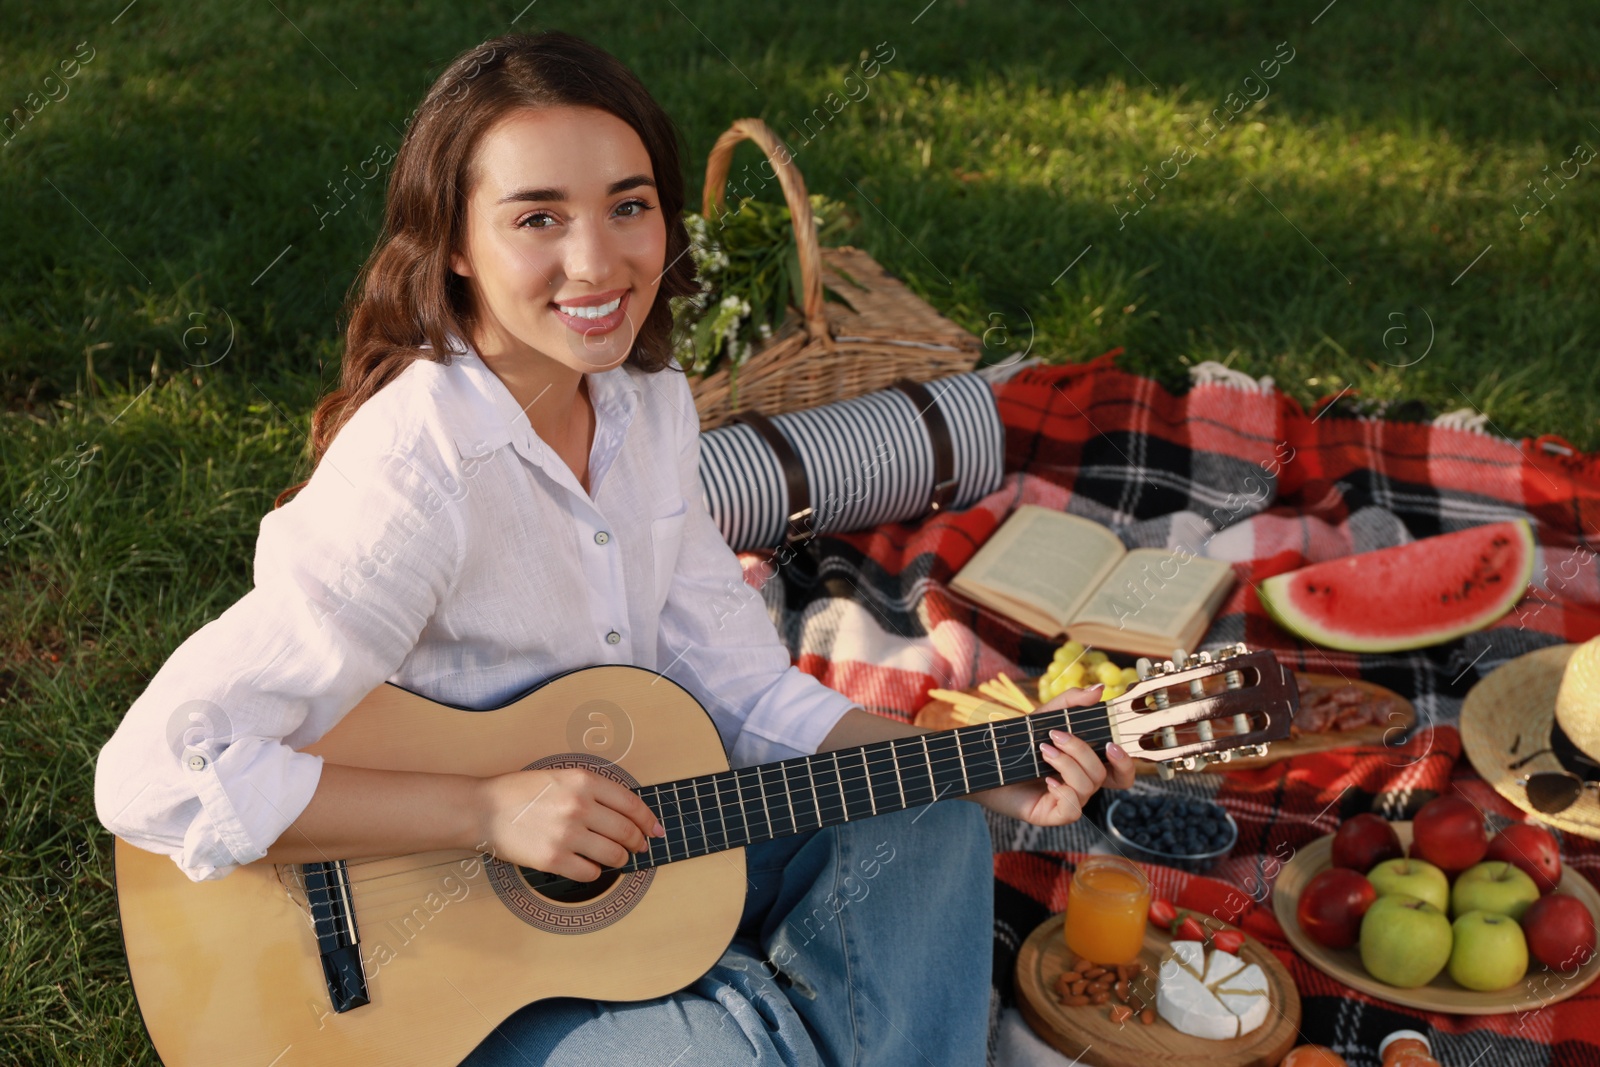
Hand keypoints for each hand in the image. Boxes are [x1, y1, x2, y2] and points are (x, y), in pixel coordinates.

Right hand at [473, 767, 663, 880]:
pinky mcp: (553, 859)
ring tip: (615, 857)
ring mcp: (567, 834)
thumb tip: (630, 813)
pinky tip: (588, 865)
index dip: (649, 820)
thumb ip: (594, 790)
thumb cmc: (521, 792)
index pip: (632, 804)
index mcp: (583, 781)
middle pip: (627, 832)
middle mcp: (579, 806)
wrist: (482, 809)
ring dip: (620, 859)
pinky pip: (590, 872)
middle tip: (640, 847)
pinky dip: (595, 872)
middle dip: (639, 842)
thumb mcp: (561, 776)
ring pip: (614, 855)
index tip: (657, 829)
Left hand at [969, 684, 1136, 825]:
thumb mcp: (1045, 717)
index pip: (1120, 770)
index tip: (1113, 744)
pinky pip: (1073, 808)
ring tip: (1043, 750)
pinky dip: (1063, 790)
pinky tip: (1046, 778)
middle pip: (1107, 775)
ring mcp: (1070, 800)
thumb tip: (1099, 690)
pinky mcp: (1053, 814)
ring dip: (1067, 764)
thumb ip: (1071, 702)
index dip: (1125, 761)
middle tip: (1057, 736)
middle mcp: (1083, 784)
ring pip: (1089, 786)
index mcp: (1087, 764)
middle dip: (1084, 752)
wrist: (985, 764)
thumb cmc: (1018, 744)